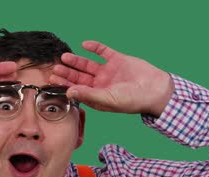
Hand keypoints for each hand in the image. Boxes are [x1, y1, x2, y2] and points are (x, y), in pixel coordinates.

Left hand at [50, 41, 173, 115]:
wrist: (155, 89)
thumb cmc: (132, 101)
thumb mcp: (108, 99)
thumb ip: (88, 95)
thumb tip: (69, 92)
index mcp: (97, 96)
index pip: (77, 89)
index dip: (65, 84)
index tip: (53, 79)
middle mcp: (100, 84)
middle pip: (79, 77)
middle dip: (67, 72)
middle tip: (55, 67)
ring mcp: (108, 72)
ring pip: (88, 65)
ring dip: (76, 61)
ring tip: (65, 56)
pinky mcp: (117, 60)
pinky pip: (103, 52)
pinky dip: (94, 47)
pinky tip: (85, 45)